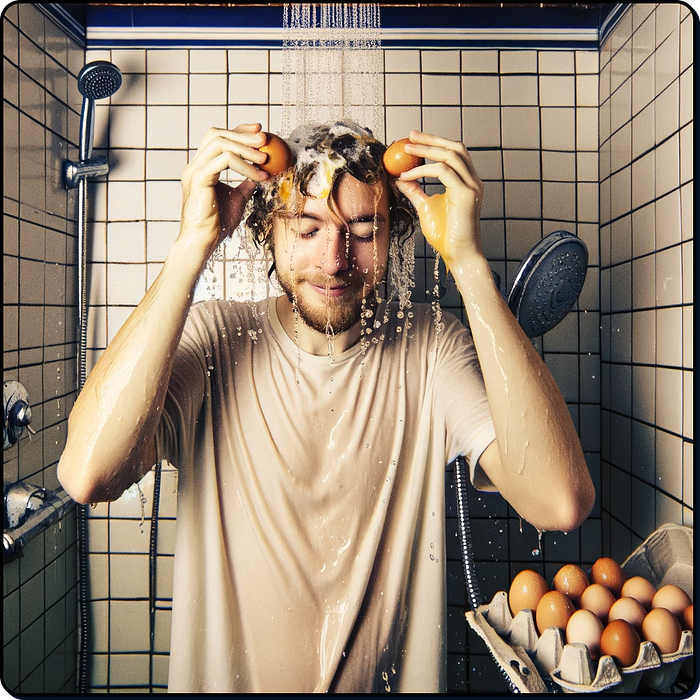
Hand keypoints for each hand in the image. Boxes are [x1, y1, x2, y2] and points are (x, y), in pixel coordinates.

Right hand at [179, 123, 269, 256]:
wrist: (204, 241)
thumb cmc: (218, 224)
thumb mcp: (238, 199)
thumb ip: (246, 184)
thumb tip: (260, 174)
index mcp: (201, 168)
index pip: (217, 138)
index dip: (238, 131)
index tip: (259, 131)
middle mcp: (194, 166)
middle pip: (217, 135)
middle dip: (243, 134)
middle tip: (265, 138)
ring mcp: (194, 171)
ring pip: (220, 143)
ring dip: (246, 148)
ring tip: (266, 159)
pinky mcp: (199, 178)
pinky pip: (225, 161)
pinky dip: (245, 166)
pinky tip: (260, 176)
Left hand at [393, 130, 484, 271]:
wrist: (459, 255)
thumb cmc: (446, 235)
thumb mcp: (425, 207)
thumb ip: (415, 191)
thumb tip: (399, 178)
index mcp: (467, 182)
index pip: (453, 153)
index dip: (434, 143)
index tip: (413, 139)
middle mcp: (473, 181)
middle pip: (455, 148)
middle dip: (431, 139)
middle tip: (409, 136)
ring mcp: (472, 186)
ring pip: (451, 155)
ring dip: (426, 150)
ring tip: (406, 151)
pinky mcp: (466, 194)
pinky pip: (443, 172)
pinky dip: (423, 170)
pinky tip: (407, 176)